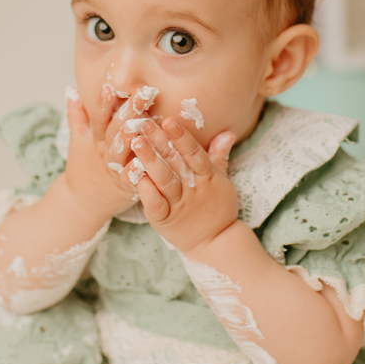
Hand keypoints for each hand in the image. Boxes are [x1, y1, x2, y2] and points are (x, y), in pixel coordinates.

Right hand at [62, 86, 144, 220]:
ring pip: (122, 153)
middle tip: (142, 93)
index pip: (98, 119)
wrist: (81, 203)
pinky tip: (143, 164)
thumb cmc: (84, 167)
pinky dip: (135, 173)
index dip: (103, 104)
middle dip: (128, 111)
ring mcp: (114, 170)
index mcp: (95, 140)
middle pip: (114, 130)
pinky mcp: (124, 189)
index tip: (110, 86)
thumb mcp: (78, 140)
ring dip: (130, 139)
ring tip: (140, 124)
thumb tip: (72, 90)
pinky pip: (130, 180)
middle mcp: (104, 153)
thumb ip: (77, 115)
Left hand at [122, 116, 237, 253]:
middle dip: (159, 141)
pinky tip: (135, 176)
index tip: (168, 120)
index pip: (194, 153)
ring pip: (164, 180)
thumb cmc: (217, 207)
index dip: (181, 137)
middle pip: (175, 162)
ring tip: (135, 143)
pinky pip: (156, 205)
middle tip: (143, 123)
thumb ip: (219, 155)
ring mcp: (179, 205)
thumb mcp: (221, 180)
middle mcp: (193, 189)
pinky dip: (147, 192)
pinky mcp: (165, 220)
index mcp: (207, 176)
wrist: (216, 243)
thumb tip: (229, 132)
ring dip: (149, 161)